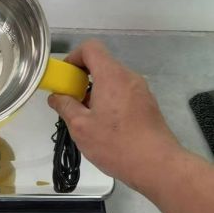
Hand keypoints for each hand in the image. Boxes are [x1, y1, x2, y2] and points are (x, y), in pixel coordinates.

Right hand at [48, 40, 179, 189]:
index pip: (91, 48)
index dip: (74, 57)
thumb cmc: (115, 144)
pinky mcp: (148, 105)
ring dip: (96, 92)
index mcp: (111, 76)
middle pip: (102, 65)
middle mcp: (128, 77)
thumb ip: (65, 106)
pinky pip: (123, 93)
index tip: (66, 79)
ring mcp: (141, 90)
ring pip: (112, 81)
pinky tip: (107, 127)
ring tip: (88, 119)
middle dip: (83, 79)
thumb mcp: (81, 127)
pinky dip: (110, 101)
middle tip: (73, 103)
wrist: (157, 165)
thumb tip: (56, 97)